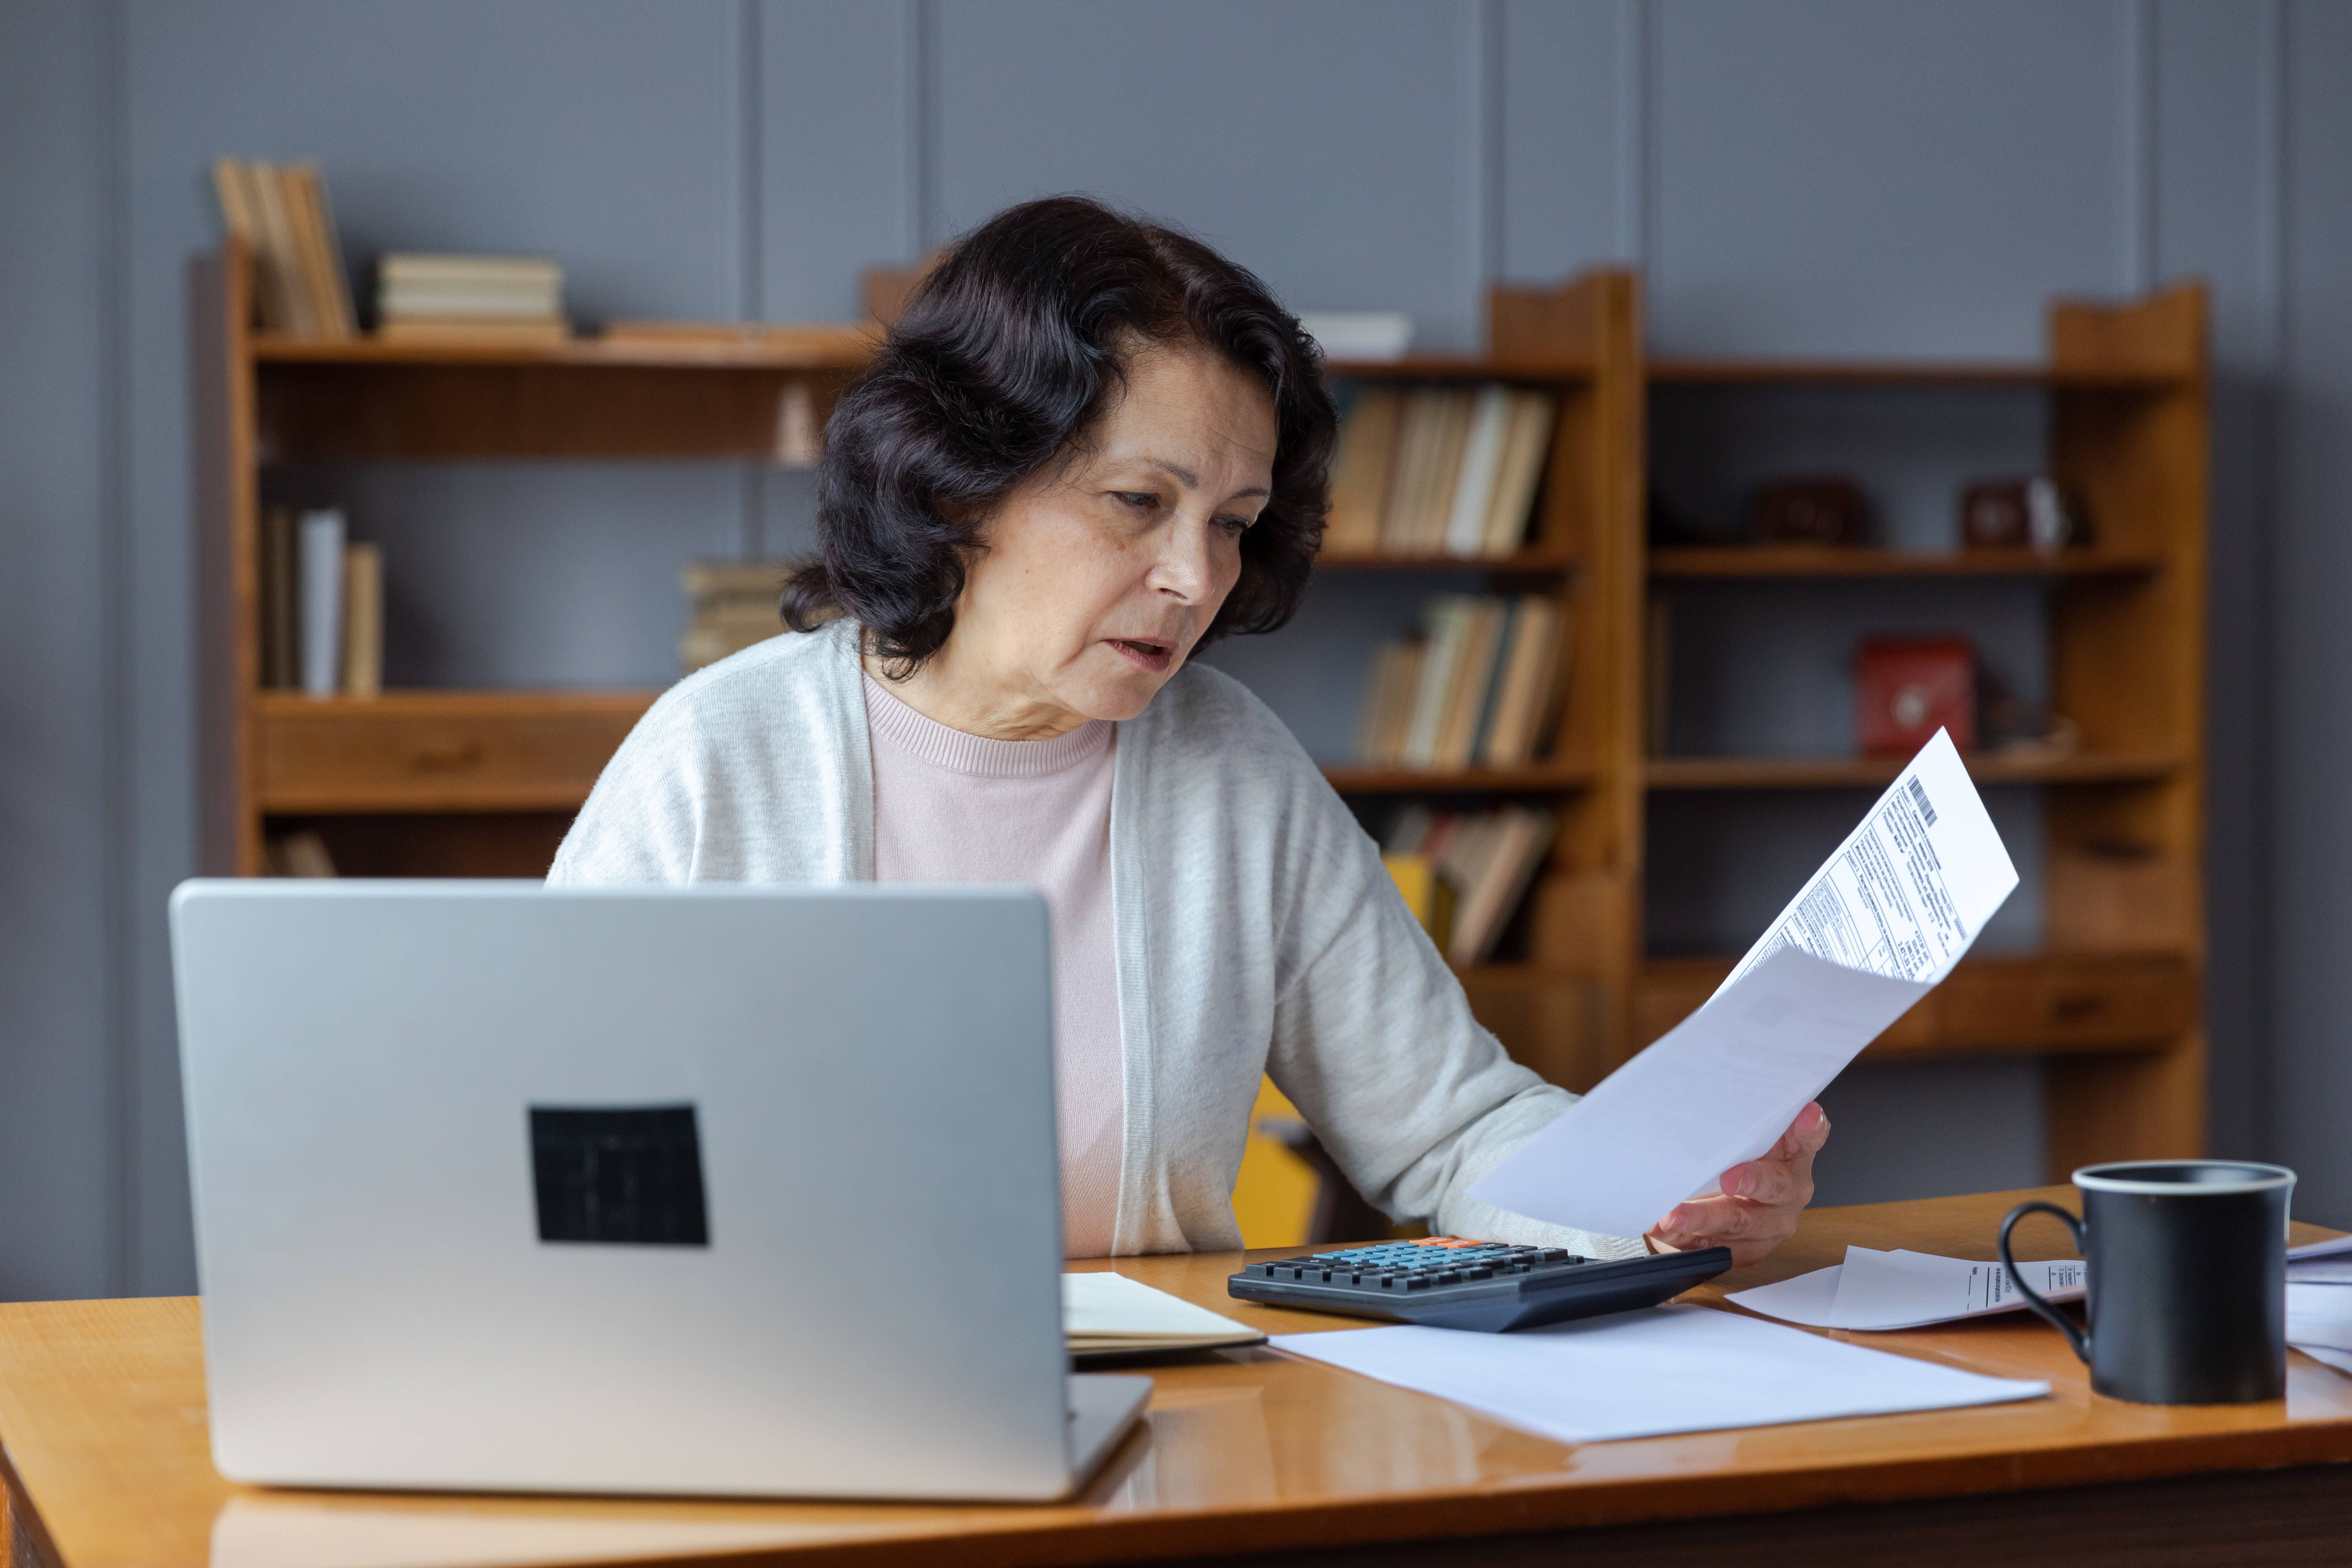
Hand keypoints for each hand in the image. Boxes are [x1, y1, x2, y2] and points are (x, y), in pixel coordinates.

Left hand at [1644, 1102, 1828, 1266]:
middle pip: (1777, 1186)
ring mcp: (1770, 1224)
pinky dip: (1685, 1238)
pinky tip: (1662, 1230)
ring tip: (1671, 1216)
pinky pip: (1716, 1247)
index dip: (1809, 1128)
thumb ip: (1733, 1121)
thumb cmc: (1731, 1158)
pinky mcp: (1746, 1250)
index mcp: (1793, 1154)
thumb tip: (1705, 1097)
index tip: (1804, 1113)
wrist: (1721, 1205)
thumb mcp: (1737, 1137)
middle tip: (1728, 1179)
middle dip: (1752, 1181)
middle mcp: (1789, 1190)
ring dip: (1704, 1219)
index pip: (1809, 1137)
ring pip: (1741, 1222)